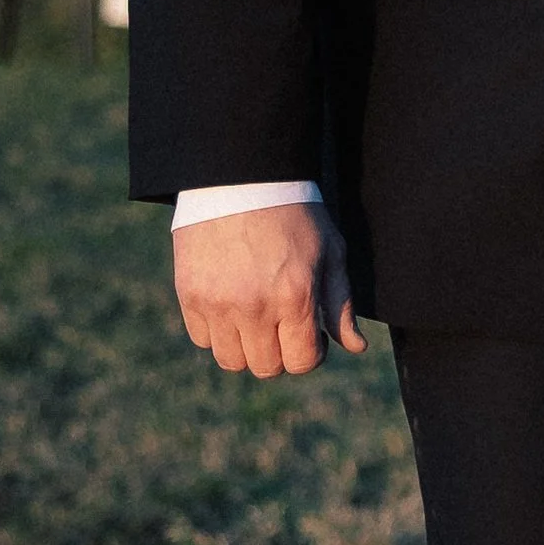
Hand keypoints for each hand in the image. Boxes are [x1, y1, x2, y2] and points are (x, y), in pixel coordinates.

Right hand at [173, 200, 365, 376]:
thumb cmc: (293, 212)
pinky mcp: (188, 294)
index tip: (311, 336)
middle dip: (281, 353)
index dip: (311, 355)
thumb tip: (355, 347)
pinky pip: (202, 338)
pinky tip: (230, 304)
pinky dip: (217, 331)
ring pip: (231, 360)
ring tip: (256, 318)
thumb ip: (341, 303)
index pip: (301, 363)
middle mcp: (254, 307)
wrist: (239, 176)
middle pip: (266, 367)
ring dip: (247, 347)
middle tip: (284, 325)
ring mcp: (217, 303)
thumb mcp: (329, 251)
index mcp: (295, 297)